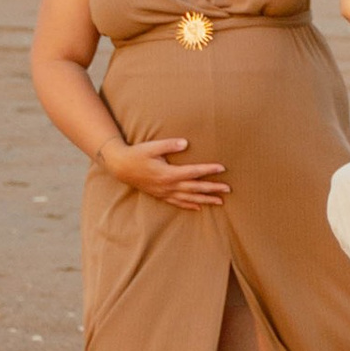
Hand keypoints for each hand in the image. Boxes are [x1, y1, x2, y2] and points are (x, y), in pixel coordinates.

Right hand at [104, 134, 228, 209]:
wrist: (121, 167)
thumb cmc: (137, 154)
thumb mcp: (152, 146)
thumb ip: (169, 144)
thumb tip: (185, 143)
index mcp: (168, 173)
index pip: (193, 172)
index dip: (208, 170)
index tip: (222, 168)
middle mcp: (168, 186)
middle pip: (195, 188)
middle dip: (212, 189)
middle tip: (228, 189)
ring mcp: (164, 192)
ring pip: (189, 198)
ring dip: (205, 200)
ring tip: (220, 202)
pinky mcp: (160, 195)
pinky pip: (178, 203)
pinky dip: (190, 205)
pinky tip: (198, 207)